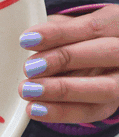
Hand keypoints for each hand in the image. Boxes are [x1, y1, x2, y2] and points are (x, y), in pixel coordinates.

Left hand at [18, 5, 118, 123]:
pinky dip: (61, 112)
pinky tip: (36, 109)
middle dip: (65, 59)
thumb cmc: (77, 39)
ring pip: (104, 88)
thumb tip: (29, 40)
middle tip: (30, 67)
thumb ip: (55, 30)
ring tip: (29, 90)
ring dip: (62, 91)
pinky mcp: (111, 105)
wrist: (93, 62)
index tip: (27, 39)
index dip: (59, 33)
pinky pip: (91, 112)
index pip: (93, 27)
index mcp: (117, 24)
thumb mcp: (68, 26)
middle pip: (106, 53)